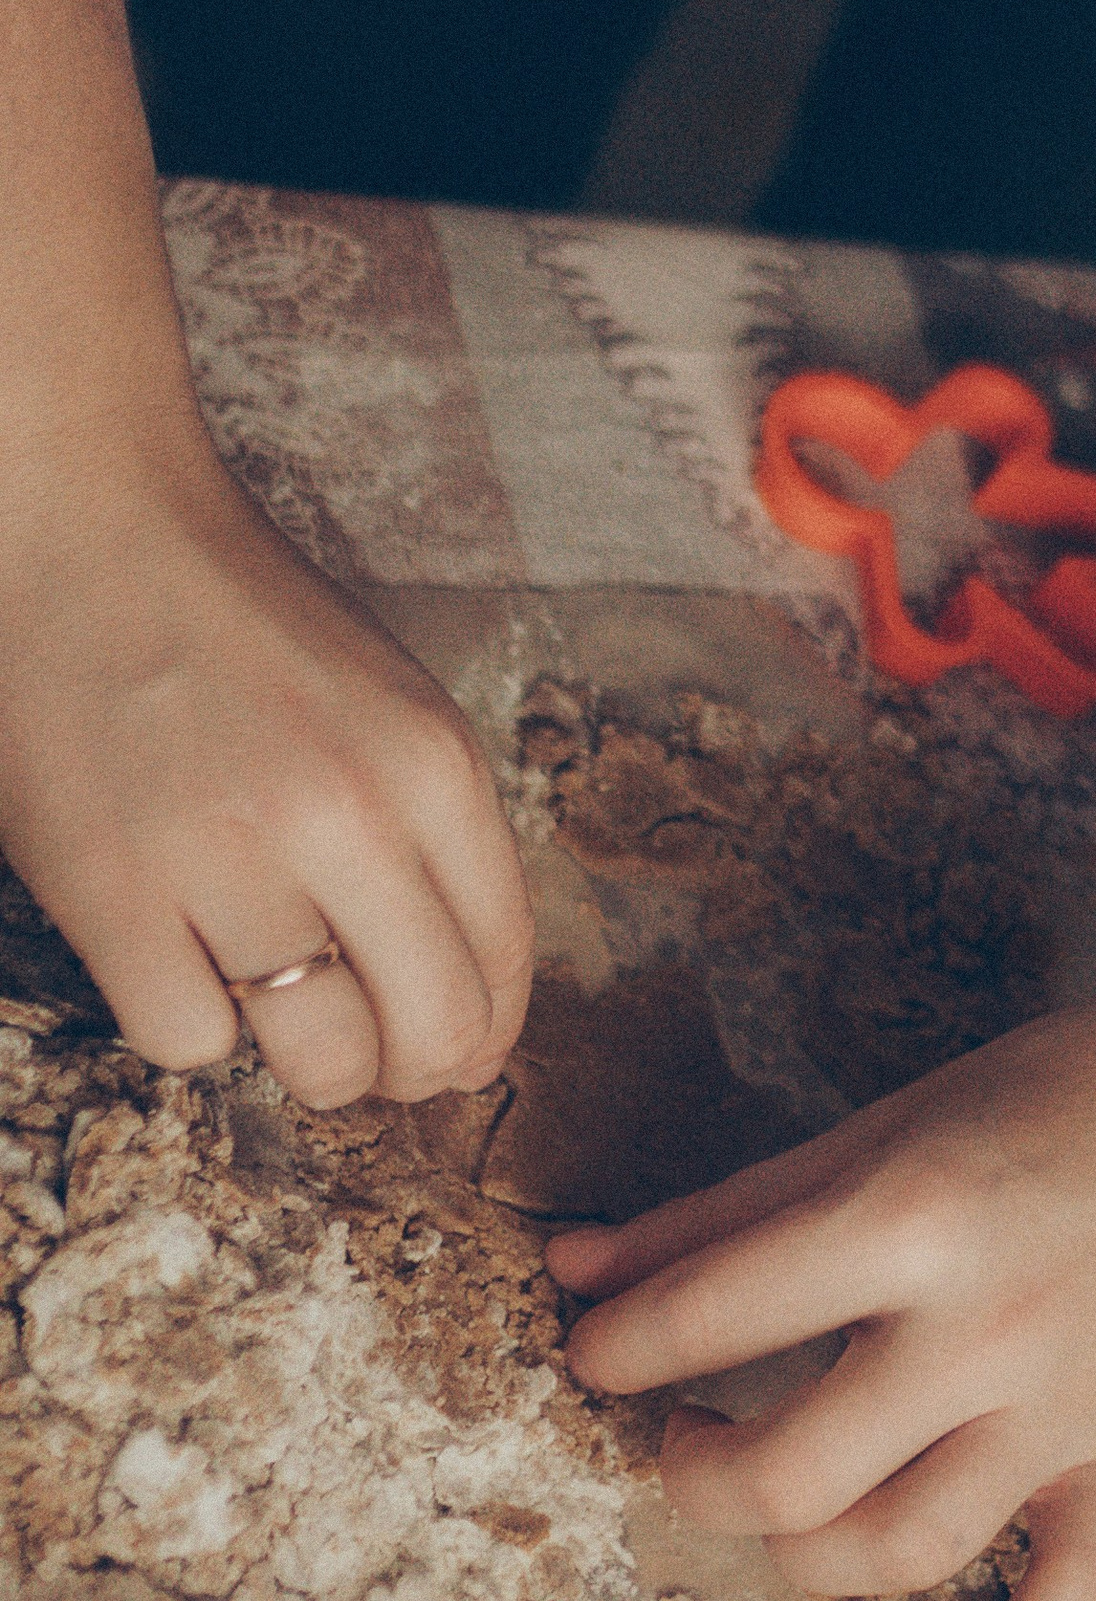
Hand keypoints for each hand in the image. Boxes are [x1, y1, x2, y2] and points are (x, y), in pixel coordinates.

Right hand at [0, 439, 531, 1107]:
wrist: (87, 529)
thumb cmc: (240, 620)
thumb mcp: (390, 704)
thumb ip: (439, 838)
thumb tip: (471, 1016)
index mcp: (435, 763)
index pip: (504, 962)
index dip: (483, 1035)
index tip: (454, 1052)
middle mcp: (349, 813)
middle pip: (430, 1033)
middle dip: (404, 1071)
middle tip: (363, 1055)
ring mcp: (227, 853)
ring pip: (317, 1058)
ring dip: (299, 1058)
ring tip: (265, 999)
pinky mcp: (109, 887)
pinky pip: (186, 1043)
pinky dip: (186, 1025)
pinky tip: (175, 959)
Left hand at [548, 957, 1095, 1600]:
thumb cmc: (1045, 1093)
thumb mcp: (879, 1126)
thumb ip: (724, 1211)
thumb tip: (578, 1268)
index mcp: (914, 1216)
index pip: (717, 1314)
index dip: (625, 1345)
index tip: (598, 1352)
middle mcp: (986, 1327)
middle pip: (790, 1473)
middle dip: (696, 1475)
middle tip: (680, 1438)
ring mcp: (1062, 1407)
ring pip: (900, 1550)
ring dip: (802, 1555)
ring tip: (774, 1501)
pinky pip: (1071, 1596)